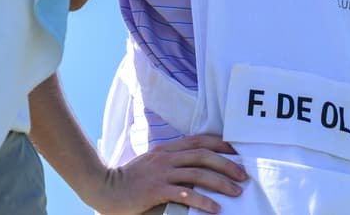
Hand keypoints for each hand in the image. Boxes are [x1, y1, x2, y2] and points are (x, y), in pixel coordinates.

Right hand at [83, 134, 247, 214]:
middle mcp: (166, 157)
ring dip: (221, 182)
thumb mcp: (152, 164)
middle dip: (227, 164)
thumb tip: (193, 166)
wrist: (106, 188)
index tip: (236, 150)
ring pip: (198, 173)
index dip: (220, 143)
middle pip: (203, 155)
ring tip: (236, 192)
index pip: (198, 141)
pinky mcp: (157, 190)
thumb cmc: (130, 179)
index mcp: (166, 149)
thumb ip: (170, 161)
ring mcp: (162, 173)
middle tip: (243, 175)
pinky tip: (215, 208)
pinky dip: (203, 200)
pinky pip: (186, 194)